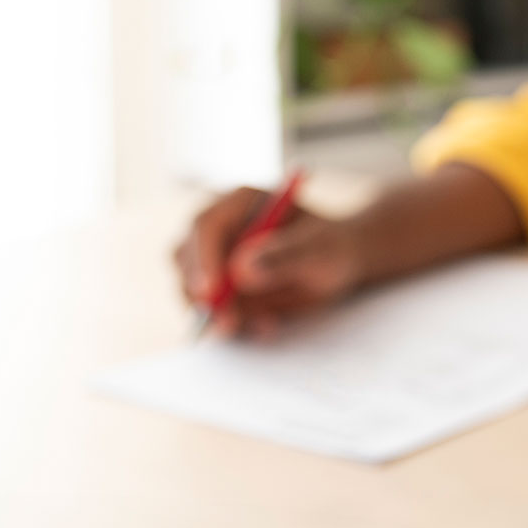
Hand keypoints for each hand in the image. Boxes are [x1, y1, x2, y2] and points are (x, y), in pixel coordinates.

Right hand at [173, 188, 363, 337]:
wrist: (341, 262)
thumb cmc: (332, 246)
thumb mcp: (320, 250)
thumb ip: (285, 256)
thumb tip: (243, 270)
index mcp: (241, 201)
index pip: (206, 225)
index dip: (203, 259)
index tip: (211, 292)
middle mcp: (220, 226)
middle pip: (186, 258)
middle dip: (203, 295)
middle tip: (229, 323)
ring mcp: (214, 257)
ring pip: (193, 289)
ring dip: (221, 314)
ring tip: (266, 324)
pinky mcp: (218, 287)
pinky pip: (211, 311)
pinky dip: (233, 325)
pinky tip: (267, 326)